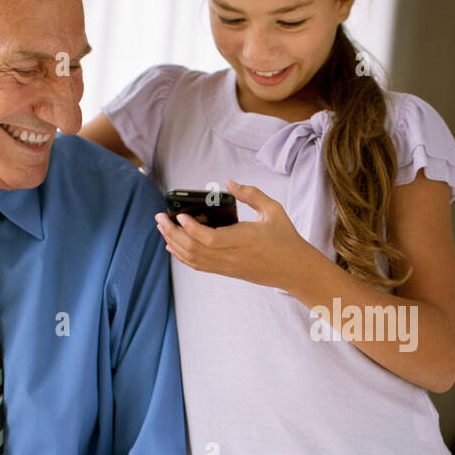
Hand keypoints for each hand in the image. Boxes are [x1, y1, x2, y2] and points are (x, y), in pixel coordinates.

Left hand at [155, 180, 321, 293]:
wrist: (295, 270)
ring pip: (193, 259)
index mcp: (245, 239)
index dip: (191, 228)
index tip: (179, 215)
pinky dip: (183, 256)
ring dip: (174, 244)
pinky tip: (174, 245)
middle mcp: (233, 256)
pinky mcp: (227, 272)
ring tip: (163, 228)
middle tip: (160, 218)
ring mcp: (228, 266)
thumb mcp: (273, 210)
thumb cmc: (286, 239)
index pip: (210, 239)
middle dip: (173, 233)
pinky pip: (199, 266)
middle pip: (194, 249)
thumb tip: (229, 183)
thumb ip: (251, 194)